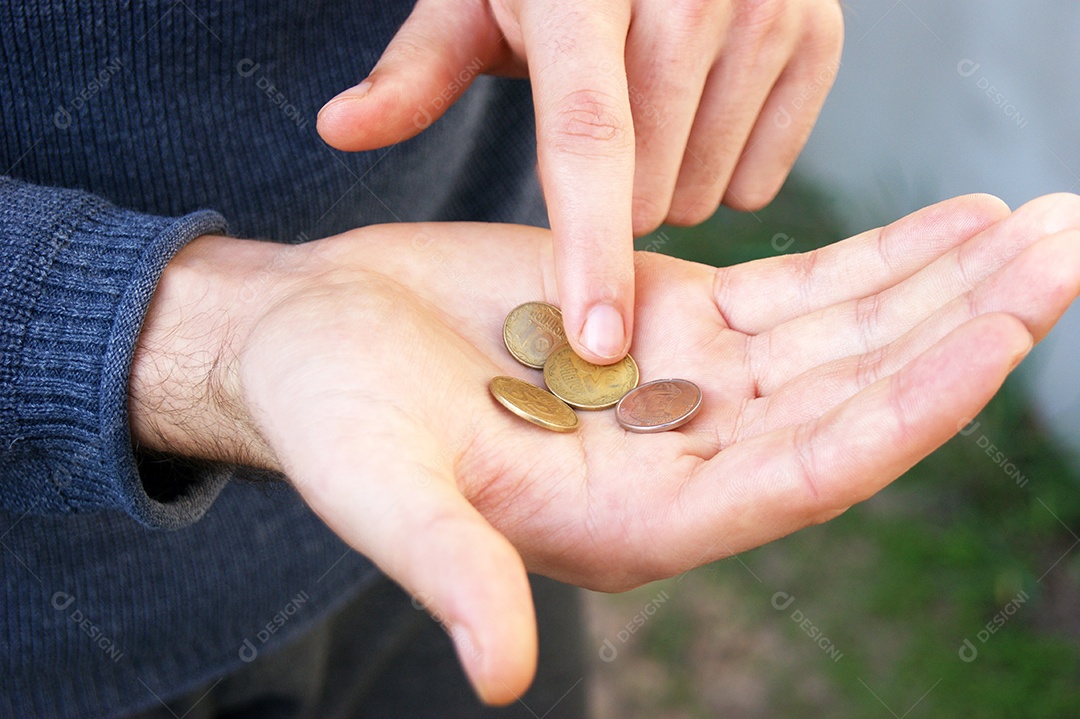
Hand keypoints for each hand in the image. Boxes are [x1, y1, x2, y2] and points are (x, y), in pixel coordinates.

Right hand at [129, 193, 1079, 703]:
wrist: (314, 342)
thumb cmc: (334, 420)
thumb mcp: (380, 489)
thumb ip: (448, 567)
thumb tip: (494, 675)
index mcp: (640, 522)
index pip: (811, 468)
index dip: (912, 404)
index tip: (1006, 329)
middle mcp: (688, 461)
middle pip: (859, 395)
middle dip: (967, 325)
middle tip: (1072, 244)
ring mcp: (692, 386)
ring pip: (849, 335)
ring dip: (946, 282)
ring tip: (1045, 222)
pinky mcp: (675, 320)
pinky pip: (804, 291)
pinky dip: (880, 258)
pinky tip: (956, 224)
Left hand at [316, 0, 843, 363]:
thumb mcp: (476, 0)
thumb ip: (417, 72)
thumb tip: (338, 128)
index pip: (589, 138)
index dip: (592, 247)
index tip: (600, 341)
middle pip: (652, 190)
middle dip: (612, 206)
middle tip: (597, 146)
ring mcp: (769, 7)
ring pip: (708, 194)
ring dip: (669, 190)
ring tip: (650, 121)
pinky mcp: (822, 33)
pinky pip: (767, 177)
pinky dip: (728, 172)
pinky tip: (705, 117)